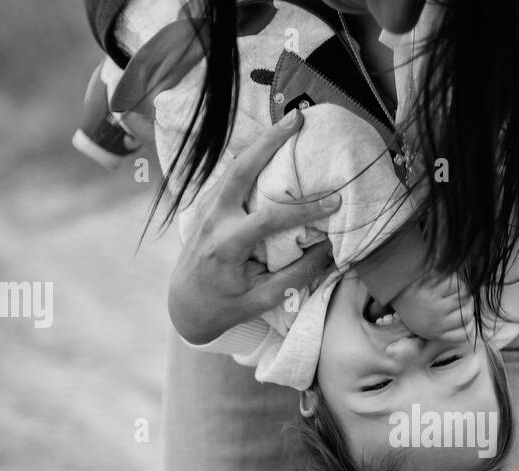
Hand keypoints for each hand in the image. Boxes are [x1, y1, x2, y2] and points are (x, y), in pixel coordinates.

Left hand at [167, 109, 341, 344]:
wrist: (185, 303)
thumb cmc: (226, 305)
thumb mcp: (262, 300)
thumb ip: (295, 275)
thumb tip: (329, 250)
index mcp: (225, 246)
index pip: (267, 220)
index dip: (302, 210)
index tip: (333, 202)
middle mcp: (212, 220)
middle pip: (239, 169)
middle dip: (268, 141)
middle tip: (297, 118)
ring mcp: (205, 208)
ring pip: (232, 165)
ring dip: (260, 142)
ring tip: (290, 122)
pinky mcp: (206, 204)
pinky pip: (229, 174)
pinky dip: (251, 156)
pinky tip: (272, 145)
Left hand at [388, 273, 478, 345]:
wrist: (392, 286)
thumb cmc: (410, 304)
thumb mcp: (422, 324)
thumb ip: (442, 328)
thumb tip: (467, 324)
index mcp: (433, 332)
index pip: (463, 335)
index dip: (467, 324)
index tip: (463, 315)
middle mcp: (436, 322)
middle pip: (468, 315)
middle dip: (467, 305)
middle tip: (460, 297)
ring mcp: (436, 306)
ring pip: (465, 299)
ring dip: (462, 291)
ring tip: (453, 288)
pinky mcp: (436, 289)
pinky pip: (458, 285)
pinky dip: (456, 281)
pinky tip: (447, 280)